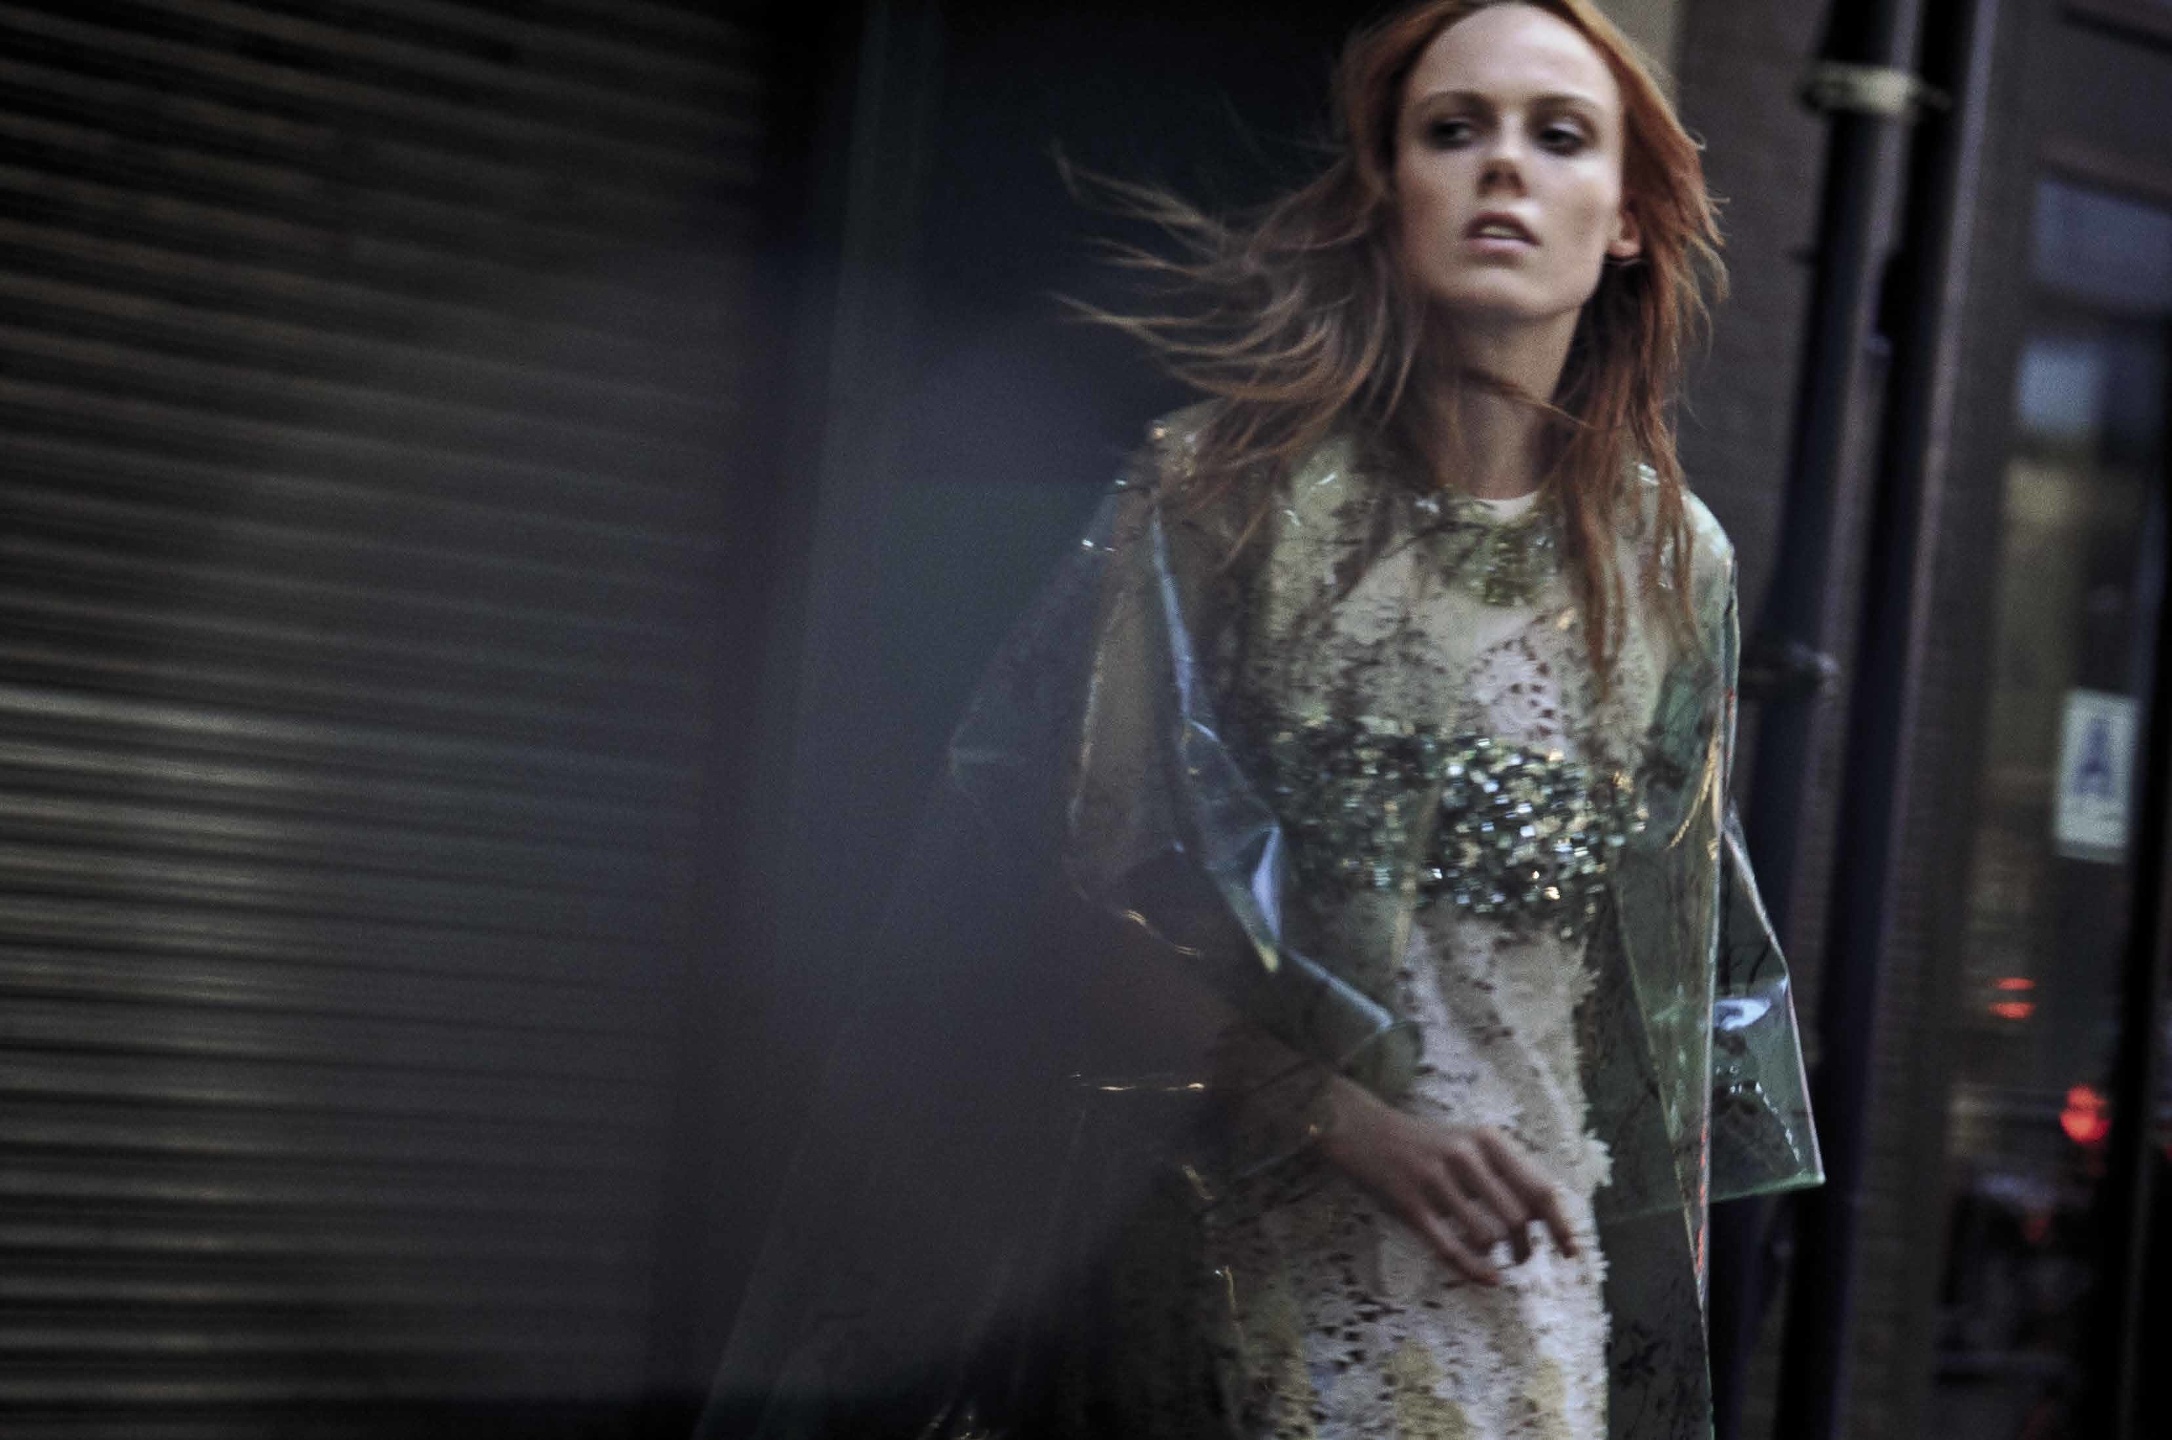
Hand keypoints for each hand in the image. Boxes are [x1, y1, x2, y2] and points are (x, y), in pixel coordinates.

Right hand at [1317, 1074, 1577, 1285]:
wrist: (1362, 1128)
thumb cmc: (1425, 1141)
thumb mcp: (1469, 1141)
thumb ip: (1504, 1171)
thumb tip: (1545, 1217)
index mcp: (1487, 1139)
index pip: (1539, 1188)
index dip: (1560, 1225)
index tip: (1570, 1253)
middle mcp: (1465, 1156)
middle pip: (1517, 1218)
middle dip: (1526, 1246)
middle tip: (1522, 1256)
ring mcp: (1435, 1180)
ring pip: (1486, 1235)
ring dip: (1499, 1256)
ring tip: (1498, 1260)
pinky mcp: (1409, 1204)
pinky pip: (1451, 1247)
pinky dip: (1474, 1270)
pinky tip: (1488, 1278)